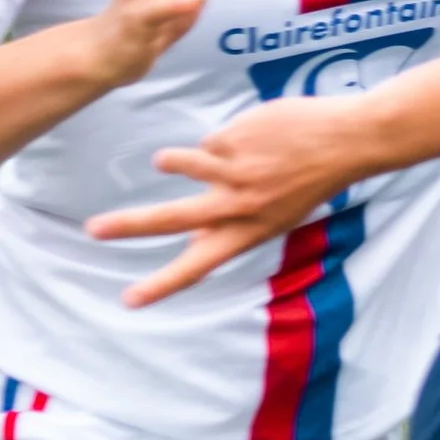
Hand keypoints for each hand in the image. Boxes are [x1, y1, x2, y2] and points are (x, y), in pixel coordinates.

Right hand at [89, 101, 378, 307]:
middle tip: (94, 230)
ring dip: (173, 163)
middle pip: (173, 220)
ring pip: (181, 164)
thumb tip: (191, 240)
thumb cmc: (308, 182)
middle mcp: (238, 208)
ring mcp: (234, 172)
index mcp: (247, 234)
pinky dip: (224, 142)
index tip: (129, 300)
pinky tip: (254, 139)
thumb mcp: (273, 218)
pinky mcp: (234, 140)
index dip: (161, 284)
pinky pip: (210, 142)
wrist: (345, 144)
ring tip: (163, 162)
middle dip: (129, 225)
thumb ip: (231, 229)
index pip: (197, 266)